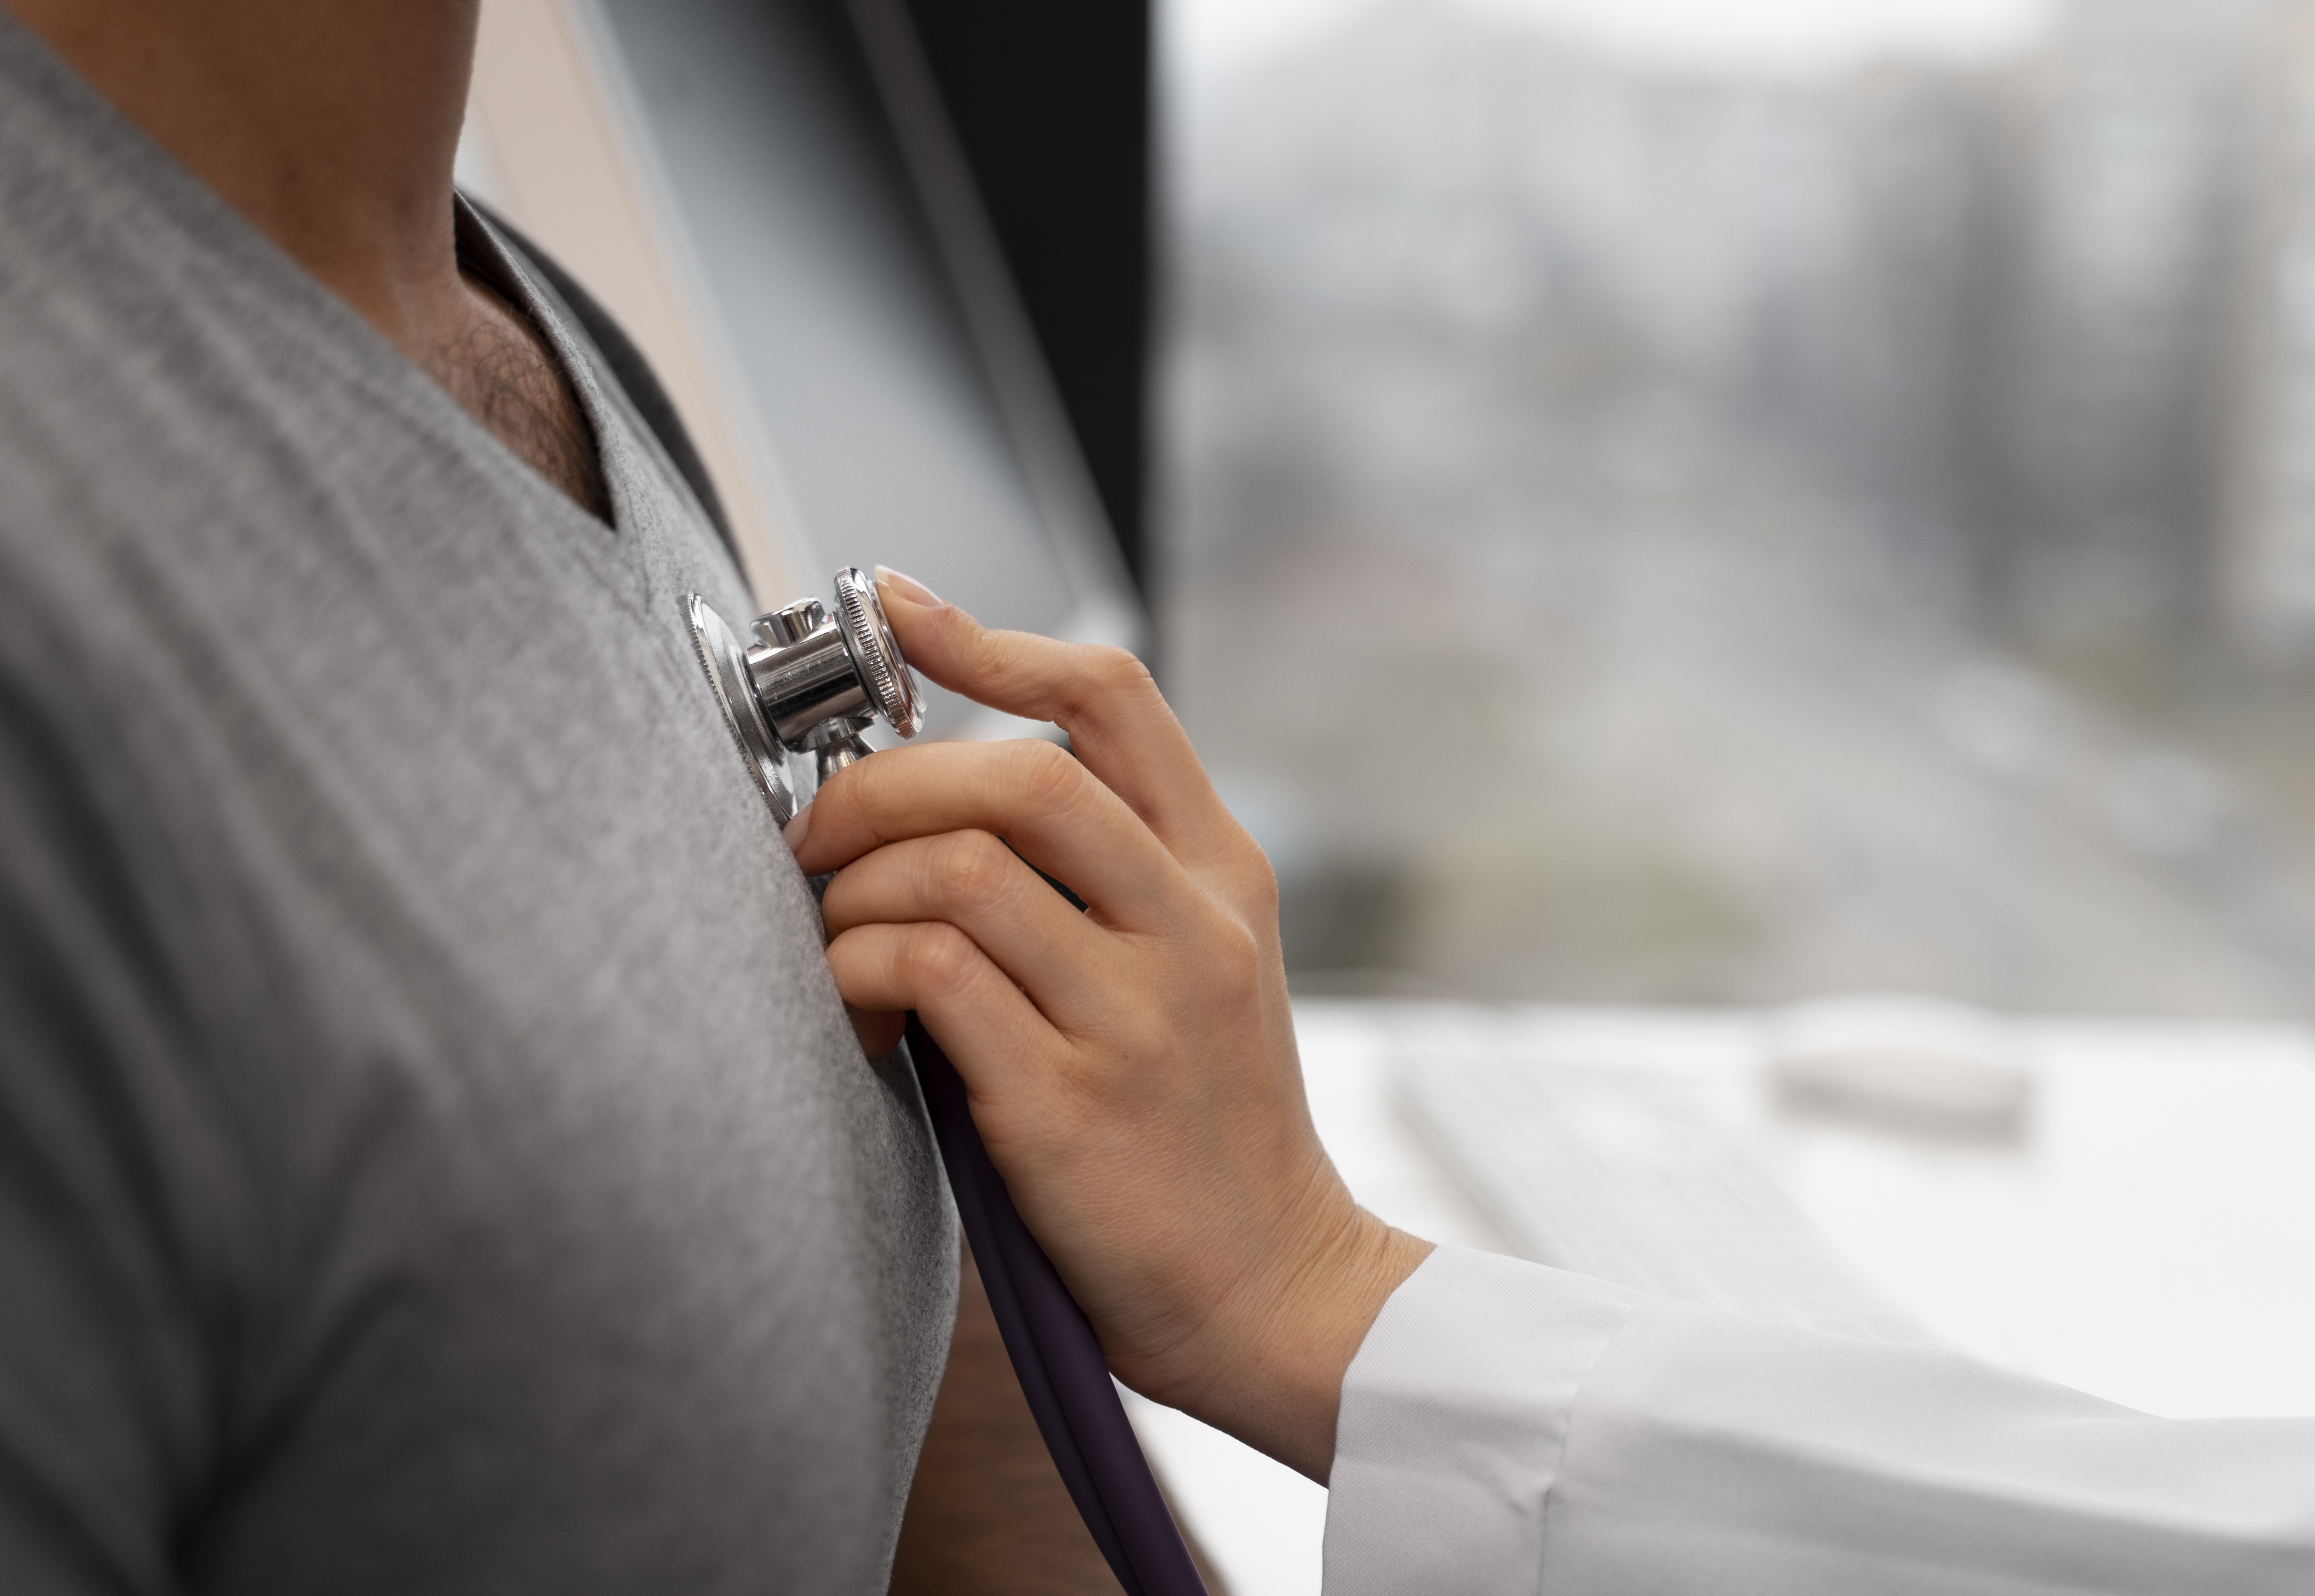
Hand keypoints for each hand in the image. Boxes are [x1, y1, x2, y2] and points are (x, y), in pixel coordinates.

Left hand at [787, 569, 1430, 1481]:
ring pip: (958, 870)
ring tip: (839, 939)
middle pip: (1016, 773)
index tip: (902, 612)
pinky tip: (859, 1009)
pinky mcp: (1068, 1106)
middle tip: (818, 832)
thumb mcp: (1206, 969)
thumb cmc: (1211, 1127)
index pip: (1114, 703)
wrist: (1274, 1289)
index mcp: (1223, 876)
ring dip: (857, 890)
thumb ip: (1114, 876)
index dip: (993, 641)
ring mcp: (1135, 1016)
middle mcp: (1190, 928)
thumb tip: (955, 796)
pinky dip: (860, 971)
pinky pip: (930, 977)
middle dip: (882, 782)